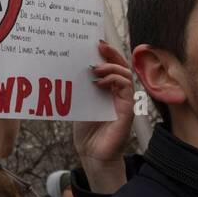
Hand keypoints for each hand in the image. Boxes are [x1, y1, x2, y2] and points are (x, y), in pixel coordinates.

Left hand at [73, 40, 133, 194]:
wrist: (91, 153)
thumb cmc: (86, 131)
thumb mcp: (80, 103)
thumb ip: (80, 88)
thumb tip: (69, 68)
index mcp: (108, 89)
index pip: (111, 66)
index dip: (106, 53)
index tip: (95, 43)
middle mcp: (118, 93)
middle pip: (121, 66)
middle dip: (111, 53)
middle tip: (99, 45)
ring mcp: (124, 100)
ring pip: (126, 74)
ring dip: (111, 67)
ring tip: (96, 67)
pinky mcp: (127, 109)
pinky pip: (127, 88)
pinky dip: (115, 80)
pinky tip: (101, 82)